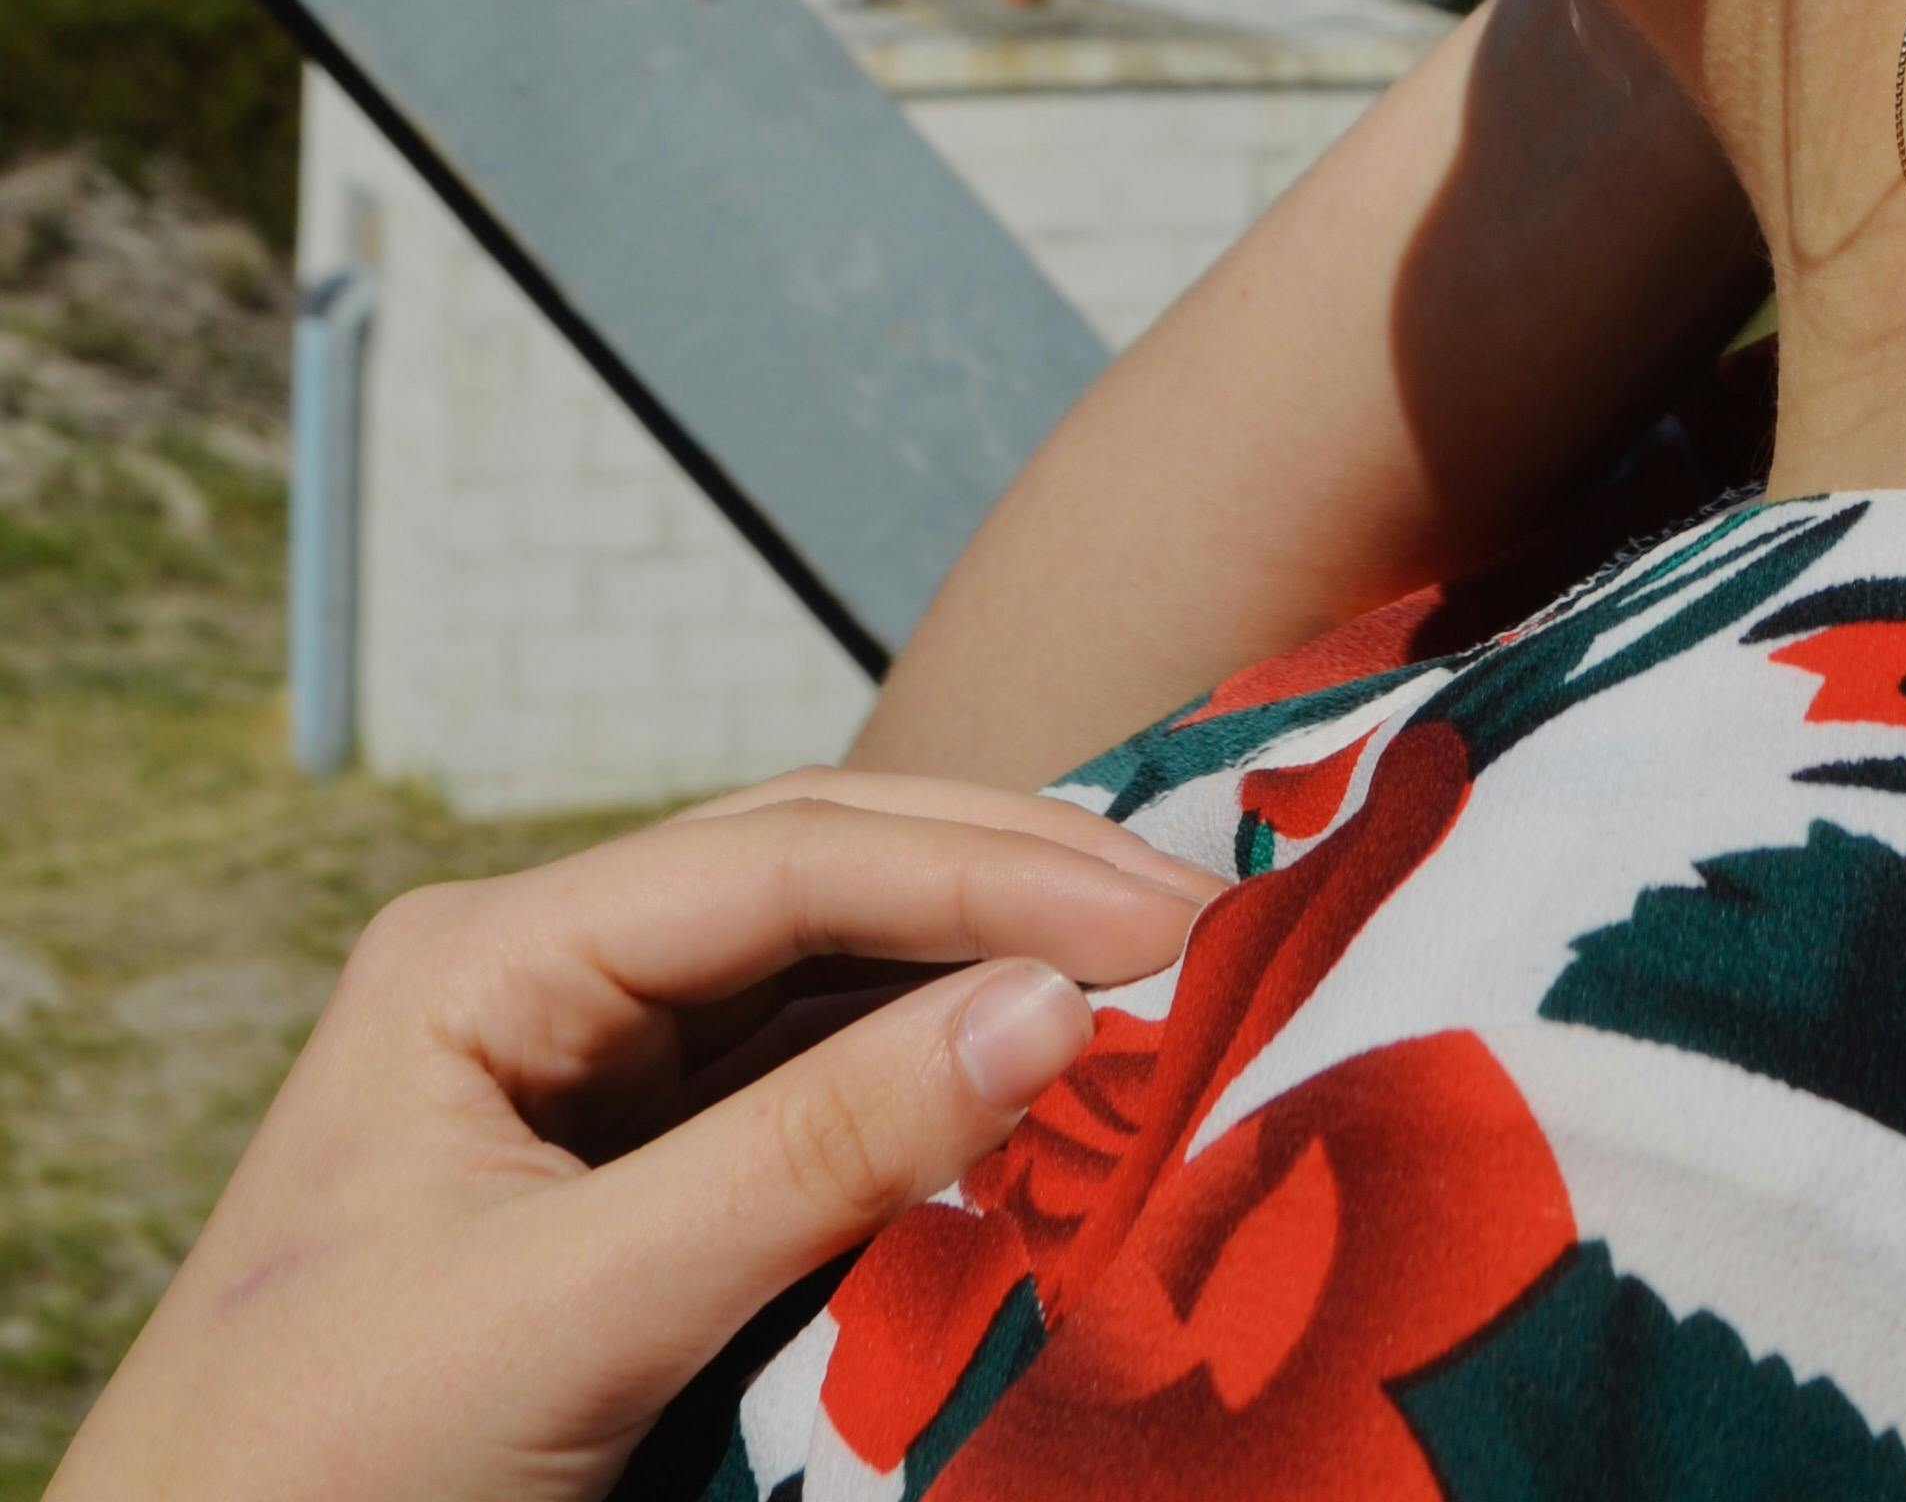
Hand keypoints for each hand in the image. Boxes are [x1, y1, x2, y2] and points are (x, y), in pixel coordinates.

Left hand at [48, 768, 1216, 1501]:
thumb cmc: (310, 1487)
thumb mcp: (571, 1316)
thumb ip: (815, 1157)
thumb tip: (1052, 1008)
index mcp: (482, 959)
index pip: (783, 857)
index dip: (987, 873)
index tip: (1166, 921)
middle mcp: (535, 990)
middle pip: (814, 888)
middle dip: (1006, 895)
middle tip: (1204, 930)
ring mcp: (575, 1095)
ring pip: (824, 991)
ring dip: (981, 987)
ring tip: (1158, 992)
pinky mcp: (615, 1205)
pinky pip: (800, 1110)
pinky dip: (927, 1101)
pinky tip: (1033, 1098)